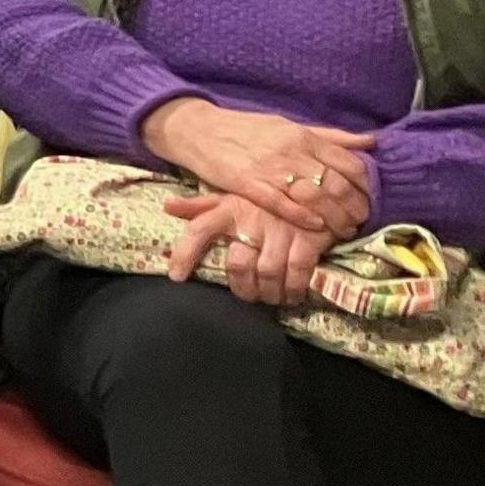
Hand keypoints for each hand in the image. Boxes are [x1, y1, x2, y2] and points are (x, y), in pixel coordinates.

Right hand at [141, 96, 372, 238]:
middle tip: (360, 220)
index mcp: (303, 136)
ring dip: (334, 217)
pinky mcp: (247, 184)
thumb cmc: (246, 129)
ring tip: (342, 230)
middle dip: (354, 207)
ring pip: (314, 197)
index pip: (348, 163)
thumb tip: (371, 142)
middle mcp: (291, 151)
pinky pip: (281, 204)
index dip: (365, 185)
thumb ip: (329, 137)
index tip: (371, 199)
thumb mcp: (289, 126)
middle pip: (336, 184)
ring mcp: (269, 168)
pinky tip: (316, 226)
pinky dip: (302, 217)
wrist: (199, 129)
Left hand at [166, 191, 328, 308]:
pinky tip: (289, 296)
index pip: (199, 229)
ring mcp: (281, 232)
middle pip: (238, 265)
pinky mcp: (308, 241)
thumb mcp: (231, 196)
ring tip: (267, 297)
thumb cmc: (264, 198)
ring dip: (267, 293)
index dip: (185, 254)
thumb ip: (200, 205)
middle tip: (246, 293)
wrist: (316, 188)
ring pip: (267, 274)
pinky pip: (297, 274)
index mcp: (229, 209)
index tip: (177, 276)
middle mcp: (252, 221)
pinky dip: (292, 291)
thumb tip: (167, 206)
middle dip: (241, 287)